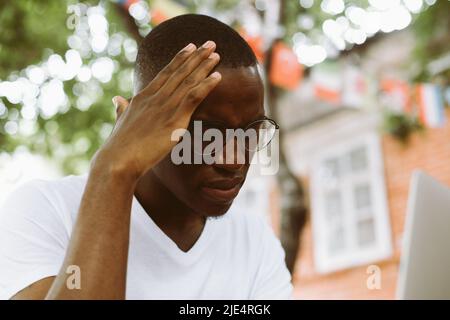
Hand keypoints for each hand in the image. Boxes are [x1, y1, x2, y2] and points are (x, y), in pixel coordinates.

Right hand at [95, 41, 220, 179]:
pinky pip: (193, 97)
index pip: (165, 73)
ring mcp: (165, 107)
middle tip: (210, 43)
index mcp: (143, 97)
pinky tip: (217, 76)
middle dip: (196, 56)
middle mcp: (155, 98)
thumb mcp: (120, 121)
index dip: (179, 59)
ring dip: (204, 66)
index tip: (190, 47)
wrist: (118, 160)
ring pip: (188, 81)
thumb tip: (117, 99)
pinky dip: (206, 86)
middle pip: (179, 72)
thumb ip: (122, 109)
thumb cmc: (119, 145)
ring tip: (216, 53)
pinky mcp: (174, 119)